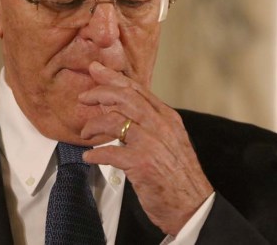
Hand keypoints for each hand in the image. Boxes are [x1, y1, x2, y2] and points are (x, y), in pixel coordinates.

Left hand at [79, 61, 212, 235]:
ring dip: (93, 126)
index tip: (96, 69)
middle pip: (124, 98)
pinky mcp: (142, 164)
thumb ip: (148, 123)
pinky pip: (110, 152)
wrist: (193, 206)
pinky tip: (88, 157)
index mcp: (168, 118)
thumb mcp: (168, 141)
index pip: (137, 89)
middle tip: (83, 97)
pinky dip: (95, 153)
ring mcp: (151, 144)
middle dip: (99, 93)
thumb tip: (117, 108)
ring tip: (85, 134)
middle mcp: (161, 126)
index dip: (113, 77)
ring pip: (114, 121)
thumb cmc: (177, 175)